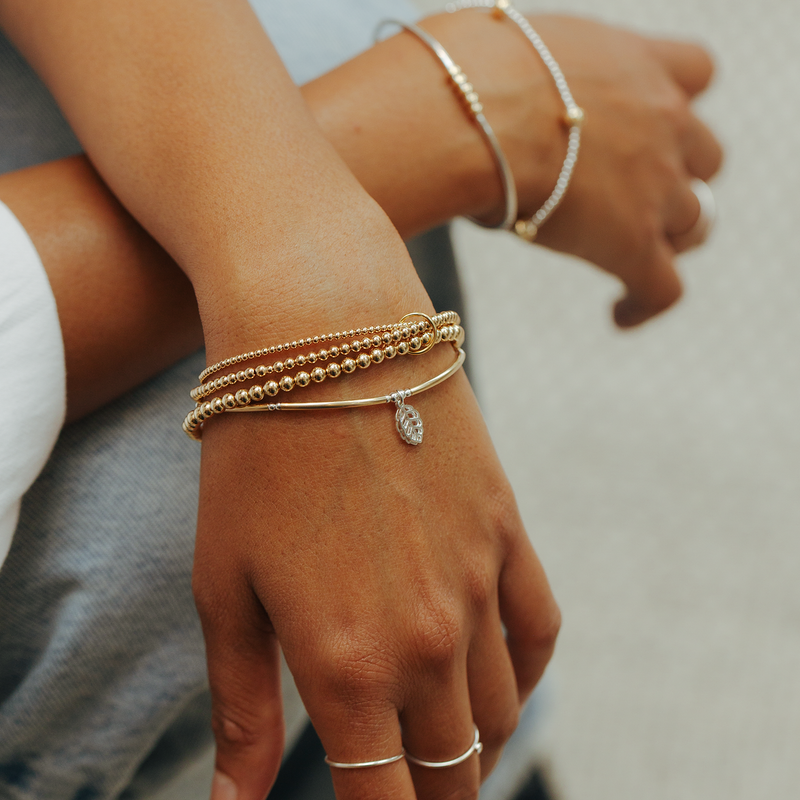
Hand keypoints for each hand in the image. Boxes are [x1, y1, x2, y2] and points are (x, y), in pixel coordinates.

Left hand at [192, 231, 559, 799]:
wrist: (326, 338)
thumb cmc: (255, 455)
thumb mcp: (225, 584)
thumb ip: (241, 706)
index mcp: (347, 664)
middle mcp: (428, 639)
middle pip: (451, 768)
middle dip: (428, 795)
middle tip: (398, 785)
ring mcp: (479, 583)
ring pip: (500, 711)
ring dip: (472, 746)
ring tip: (441, 747)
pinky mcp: (507, 530)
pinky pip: (539, 630)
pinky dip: (525, 675)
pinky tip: (500, 682)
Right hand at [422, 11, 723, 326]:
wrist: (475, 118)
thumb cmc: (472, 78)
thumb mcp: (520, 49)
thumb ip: (542, 72)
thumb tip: (501, 97)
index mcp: (637, 65)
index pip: (694, 71)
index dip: (677, 100)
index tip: (646, 122)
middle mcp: (663, 121)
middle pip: (703, 158)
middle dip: (674, 178)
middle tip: (631, 198)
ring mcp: (656, 186)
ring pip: (693, 224)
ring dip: (664, 238)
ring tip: (622, 254)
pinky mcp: (633, 244)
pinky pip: (663, 289)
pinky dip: (645, 304)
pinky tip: (620, 314)